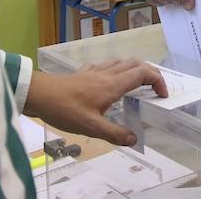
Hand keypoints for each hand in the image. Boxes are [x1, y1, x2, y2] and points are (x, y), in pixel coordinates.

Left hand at [23, 59, 167, 145]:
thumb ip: (114, 133)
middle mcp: (108, 74)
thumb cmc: (65, 109)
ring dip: (134, 69)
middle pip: (136, 64)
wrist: (39, 94)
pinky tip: (108, 80)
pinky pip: (105, 65)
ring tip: (136, 83)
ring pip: (121, 61)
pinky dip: (114, 69)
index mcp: (113, 85)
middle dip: (150, 73)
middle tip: (153, 89)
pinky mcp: (84, 72)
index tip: (162, 95)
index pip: (143, 74)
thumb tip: (135, 139)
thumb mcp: (91, 127)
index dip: (158, 81)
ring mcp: (95, 71)